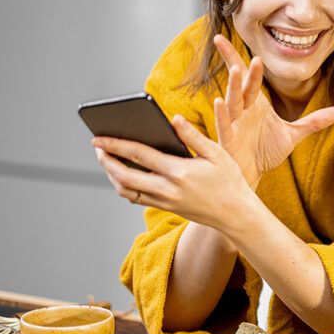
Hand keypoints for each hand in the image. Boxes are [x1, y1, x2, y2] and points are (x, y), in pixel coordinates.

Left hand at [92, 114, 254, 233]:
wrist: (235, 214)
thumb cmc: (229, 181)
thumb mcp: (217, 154)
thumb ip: (193, 136)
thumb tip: (174, 119)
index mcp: (179, 171)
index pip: (138, 155)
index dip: (115, 145)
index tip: (98, 138)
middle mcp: (168, 189)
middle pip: (123, 175)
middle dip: (106, 161)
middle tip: (98, 149)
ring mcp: (165, 201)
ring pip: (126, 190)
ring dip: (112, 175)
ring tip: (108, 160)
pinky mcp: (166, 208)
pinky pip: (136, 199)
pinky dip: (124, 187)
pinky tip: (124, 175)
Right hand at [212, 34, 333, 188]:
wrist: (253, 175)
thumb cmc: (265, 152)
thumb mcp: (293, 134)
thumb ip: (313, 122)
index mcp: (255, 104)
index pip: (249, 77)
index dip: (242, 59)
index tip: (233, 38)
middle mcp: (243, 110)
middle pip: (239, 83)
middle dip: (237, 65)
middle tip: (229, 42)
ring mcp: (234, 123)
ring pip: (232, 101)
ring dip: (233, 85)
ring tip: (235, 69)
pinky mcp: (228, 139)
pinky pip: (224, 124)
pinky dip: (222, 113)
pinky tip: (220, 101)